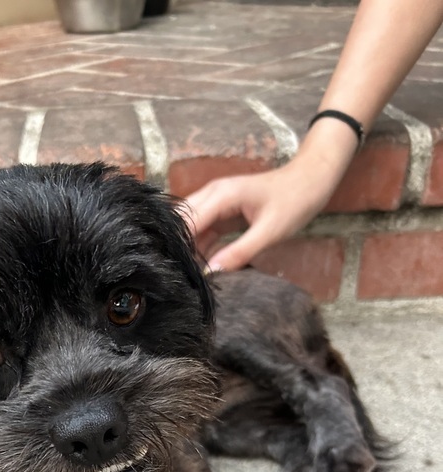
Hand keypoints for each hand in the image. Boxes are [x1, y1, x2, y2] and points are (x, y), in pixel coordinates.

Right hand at [182, 119, 357, 270]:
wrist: (312, 180)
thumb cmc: (294, 201)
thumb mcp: (270, 232)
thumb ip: (240, 252)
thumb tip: (212, 273)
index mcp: (220, 195)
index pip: (185, 223)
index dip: (178, 247)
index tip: (176, 272)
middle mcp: (212, 195)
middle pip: (180, 223)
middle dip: (178, 248)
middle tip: (180, 276)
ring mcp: (215, 202)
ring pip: (189, 228)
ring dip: (189, 250)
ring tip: (191, 274)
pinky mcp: (221, 211)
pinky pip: (202, 231)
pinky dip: (201, 248)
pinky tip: (206, 266)